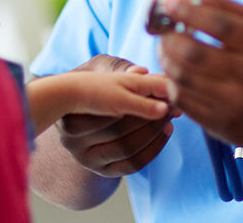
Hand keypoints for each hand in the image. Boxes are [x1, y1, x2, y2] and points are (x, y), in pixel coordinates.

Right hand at [58, 54, 176, 176]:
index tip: (162, 89)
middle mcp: (73, 142)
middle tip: (172, 103)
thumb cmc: (95, 84)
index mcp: (70, 116)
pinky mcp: (102, 170)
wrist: (80, 111)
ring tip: (170, 115)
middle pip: (118, 131)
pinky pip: (133, 165)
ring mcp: (87, 159)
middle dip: (150, 116)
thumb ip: (124, 72)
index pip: (110, 110)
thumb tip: (146, 74)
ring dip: (155, 132)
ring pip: (127, 149)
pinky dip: (154, 148)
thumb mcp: (103, 72)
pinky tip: (165, 131)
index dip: (139, 100)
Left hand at [157, 0, 242, 147]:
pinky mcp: (220, 124)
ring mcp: (235, 103)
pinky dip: (170, 80)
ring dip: (165, 56)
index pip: (218, 24)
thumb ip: (224, 7)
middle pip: (193, 52)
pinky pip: (181, 99)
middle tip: (162, 29)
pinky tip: (174, 70)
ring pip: (182, 76)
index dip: (186, 11)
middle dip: (169, 36)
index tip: (165, 2)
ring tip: (165, 47)